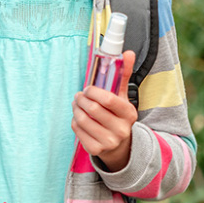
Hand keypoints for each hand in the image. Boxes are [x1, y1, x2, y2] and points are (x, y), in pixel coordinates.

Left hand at [73, 50, 136, 171]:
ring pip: (82, 120)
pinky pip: (77, 130)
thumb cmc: (117, 114)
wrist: (118, 144)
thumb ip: (124, 74)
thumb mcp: (122, 96)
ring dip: (75, 108)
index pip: (108, 100)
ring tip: (76, 104)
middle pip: (93, 109)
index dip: (93, 92)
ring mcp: (108, 142)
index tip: (88, 89)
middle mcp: (121, 130)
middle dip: (81, 99)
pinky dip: (74, 121)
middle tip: (79, 95)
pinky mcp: (95, 150)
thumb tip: (128, 53)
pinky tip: (78, 117)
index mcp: (129, 114)